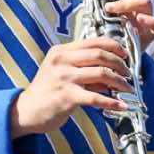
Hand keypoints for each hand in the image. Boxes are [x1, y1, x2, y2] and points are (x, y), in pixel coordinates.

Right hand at [9, 37, 131, 136]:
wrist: (26, 111)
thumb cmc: (46, 92)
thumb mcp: (61, 73)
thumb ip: (83, 70)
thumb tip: (110, 72)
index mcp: (61, 51)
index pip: (93, 42)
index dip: (113, 46)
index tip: (124, 54)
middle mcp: (62, 61)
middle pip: (100, 55)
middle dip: (119, 64)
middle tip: (128, 73)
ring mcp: (63, 78)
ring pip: (101, 74)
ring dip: (119, 82)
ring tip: (127, 89)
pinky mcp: (66, 96)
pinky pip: (95, 97)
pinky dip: (111, 102)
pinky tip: (121, 106)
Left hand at [94, 0, 153, 47]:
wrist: (119, 54)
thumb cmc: (111, 30)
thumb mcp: (101, 12)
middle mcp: (139, 2)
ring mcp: (147, 16)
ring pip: (145, 0)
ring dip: (125, 3)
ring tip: (109, 9)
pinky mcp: (152, 32)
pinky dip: (150, 20)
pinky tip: (138, 21)